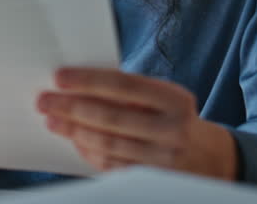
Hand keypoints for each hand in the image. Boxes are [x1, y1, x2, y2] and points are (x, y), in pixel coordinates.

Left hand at [36, 68, 236, 179]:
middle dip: (72, 108)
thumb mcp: (164, 99)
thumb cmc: (174, 118)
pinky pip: (113, 165)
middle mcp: (172, 129)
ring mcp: (165, 158)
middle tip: (45, 101)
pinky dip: (89, 152)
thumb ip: (130, 92)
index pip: (124, 85)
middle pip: (112, 117)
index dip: (89, 81)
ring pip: (109, 144)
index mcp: (174, 99)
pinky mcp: (154, 178)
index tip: (59, 77)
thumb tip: (79, 84)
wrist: (212, 159)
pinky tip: (74, 141)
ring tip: (52, 121)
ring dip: (75, 132)